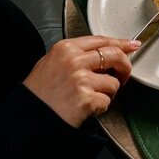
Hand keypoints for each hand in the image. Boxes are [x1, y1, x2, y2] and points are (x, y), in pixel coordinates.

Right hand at [23, 36, 141, 127]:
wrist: (27, 119)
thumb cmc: (38, 94)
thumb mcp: (51, 63)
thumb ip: (76, 55)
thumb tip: (104, 52)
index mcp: (65, 48)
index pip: (101, 40)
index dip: (121, 43)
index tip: (131, 45)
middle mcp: (74, 60)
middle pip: (115, 55)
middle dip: (125, 67)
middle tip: (123, 76)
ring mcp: (80, 79)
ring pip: (113, 82)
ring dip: (107, 93)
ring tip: (90, 98)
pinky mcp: (86, 98)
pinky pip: (106, 101)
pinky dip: (100, 107)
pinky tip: (86, 108)